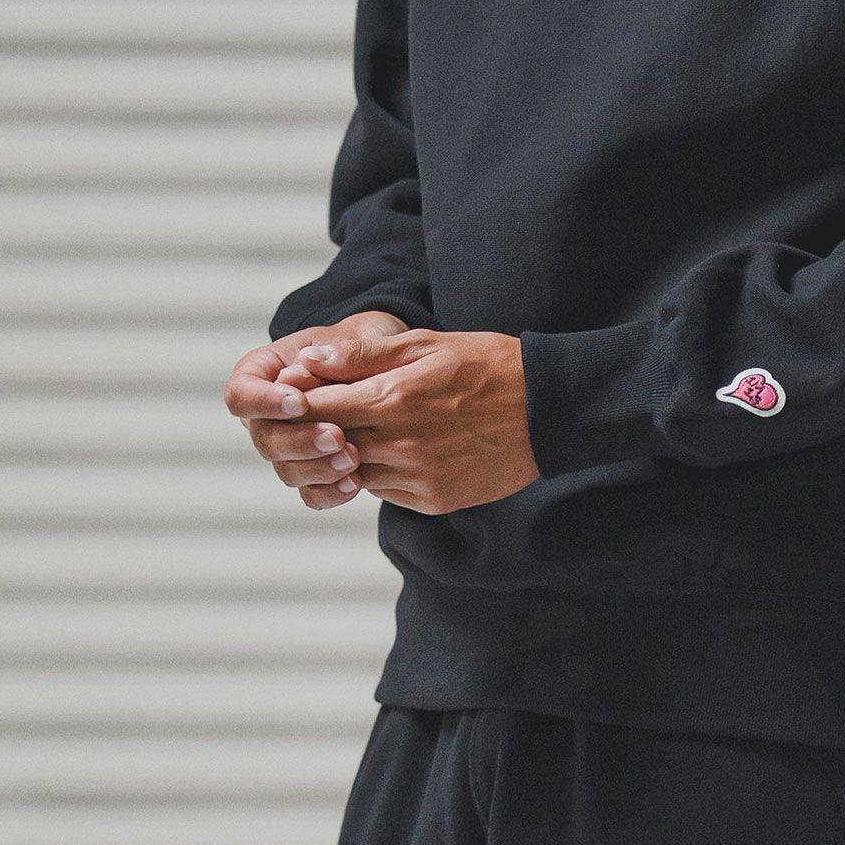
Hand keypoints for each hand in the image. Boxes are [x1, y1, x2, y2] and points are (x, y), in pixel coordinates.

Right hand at [224, 311, 409, 510]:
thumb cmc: (368, 342)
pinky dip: (329, 491)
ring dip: (317, 469)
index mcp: (268, 371)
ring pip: (285, 469)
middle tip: (336, 437)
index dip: (263, 403)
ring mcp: (290, 444)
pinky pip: (310, 492)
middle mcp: (271, 413)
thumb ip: (336, 351)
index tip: (299, 403)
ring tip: (352, 459)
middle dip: (298, 441)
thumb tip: (303, 368)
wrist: (393, 367)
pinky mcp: (314, 469)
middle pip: (263, 437)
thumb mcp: (359, 334)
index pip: (241, 392)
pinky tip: (354, 483)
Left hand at [291, 330, 539, 514]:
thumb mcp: (430, 344)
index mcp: (395, 398)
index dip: (301, 400)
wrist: (548, 409)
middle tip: (327, 411)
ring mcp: (418, 477)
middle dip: (320, 429)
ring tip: (369, 427)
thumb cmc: (489, 365)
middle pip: (331, 445)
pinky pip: (387, 492)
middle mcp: (401, 444)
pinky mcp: (434, 500)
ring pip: (355, 472)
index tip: (297, 391)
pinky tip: (400, 449)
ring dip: (351, 453)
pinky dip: (383, 473)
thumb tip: (309, 358)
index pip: (320, 407)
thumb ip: (366, 355)